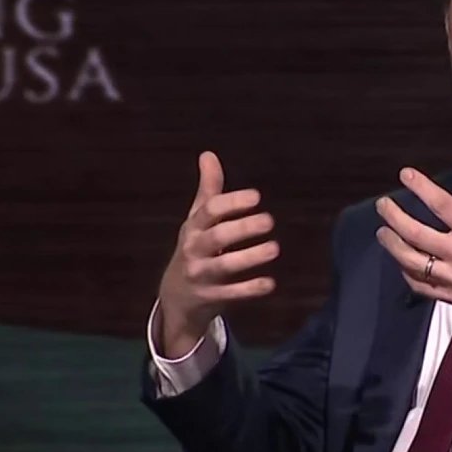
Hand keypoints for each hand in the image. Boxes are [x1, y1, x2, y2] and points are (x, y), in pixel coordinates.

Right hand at [156, 151, 279, 357]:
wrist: (176, 297)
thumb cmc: (195, 248)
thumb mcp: (197, 220)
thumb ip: (209, 190)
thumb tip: (208, 154)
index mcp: (193, 227)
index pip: (209, 211)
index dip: (232, 202)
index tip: (256, 196)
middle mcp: (194, 249)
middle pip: (217, 236)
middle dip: (242, 227)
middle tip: (269, 220)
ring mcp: (201, 275)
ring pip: (224, 266)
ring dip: (250, 257)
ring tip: (274, 248)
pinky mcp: (211, 297)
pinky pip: (231, 294)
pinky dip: (250, 289)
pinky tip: (270, 283)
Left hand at [374, 161, 451, 373]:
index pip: (442, 205)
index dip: (421, 187)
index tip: (405, 175)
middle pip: (416, 233)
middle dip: (394, 217)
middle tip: (383, 205)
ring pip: (411, 261)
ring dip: (392, 245)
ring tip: (383, 232)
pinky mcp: (451, 296)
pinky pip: (420, 285)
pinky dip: (407, 273)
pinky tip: (401, 262)